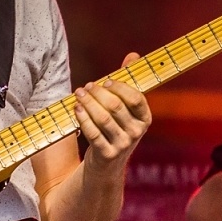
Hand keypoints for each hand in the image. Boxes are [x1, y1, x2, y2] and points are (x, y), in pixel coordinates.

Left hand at [73, 53, 152, 172]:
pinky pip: (93, 133)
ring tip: (78, 94)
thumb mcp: (125, 109)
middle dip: (98, 93)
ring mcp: (123, 145)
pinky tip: (77, 109)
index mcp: (145, 118)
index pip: (136, 99)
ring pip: (103, 118)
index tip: (105, 81)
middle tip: (86, 86)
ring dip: (88, 103)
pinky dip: (83, 119)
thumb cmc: (116, 128)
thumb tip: (133, 55)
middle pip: (116, 106)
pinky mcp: (107, 154)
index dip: (120, 88)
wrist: (107, 165)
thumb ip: (128, 82)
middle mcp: (136, 132)